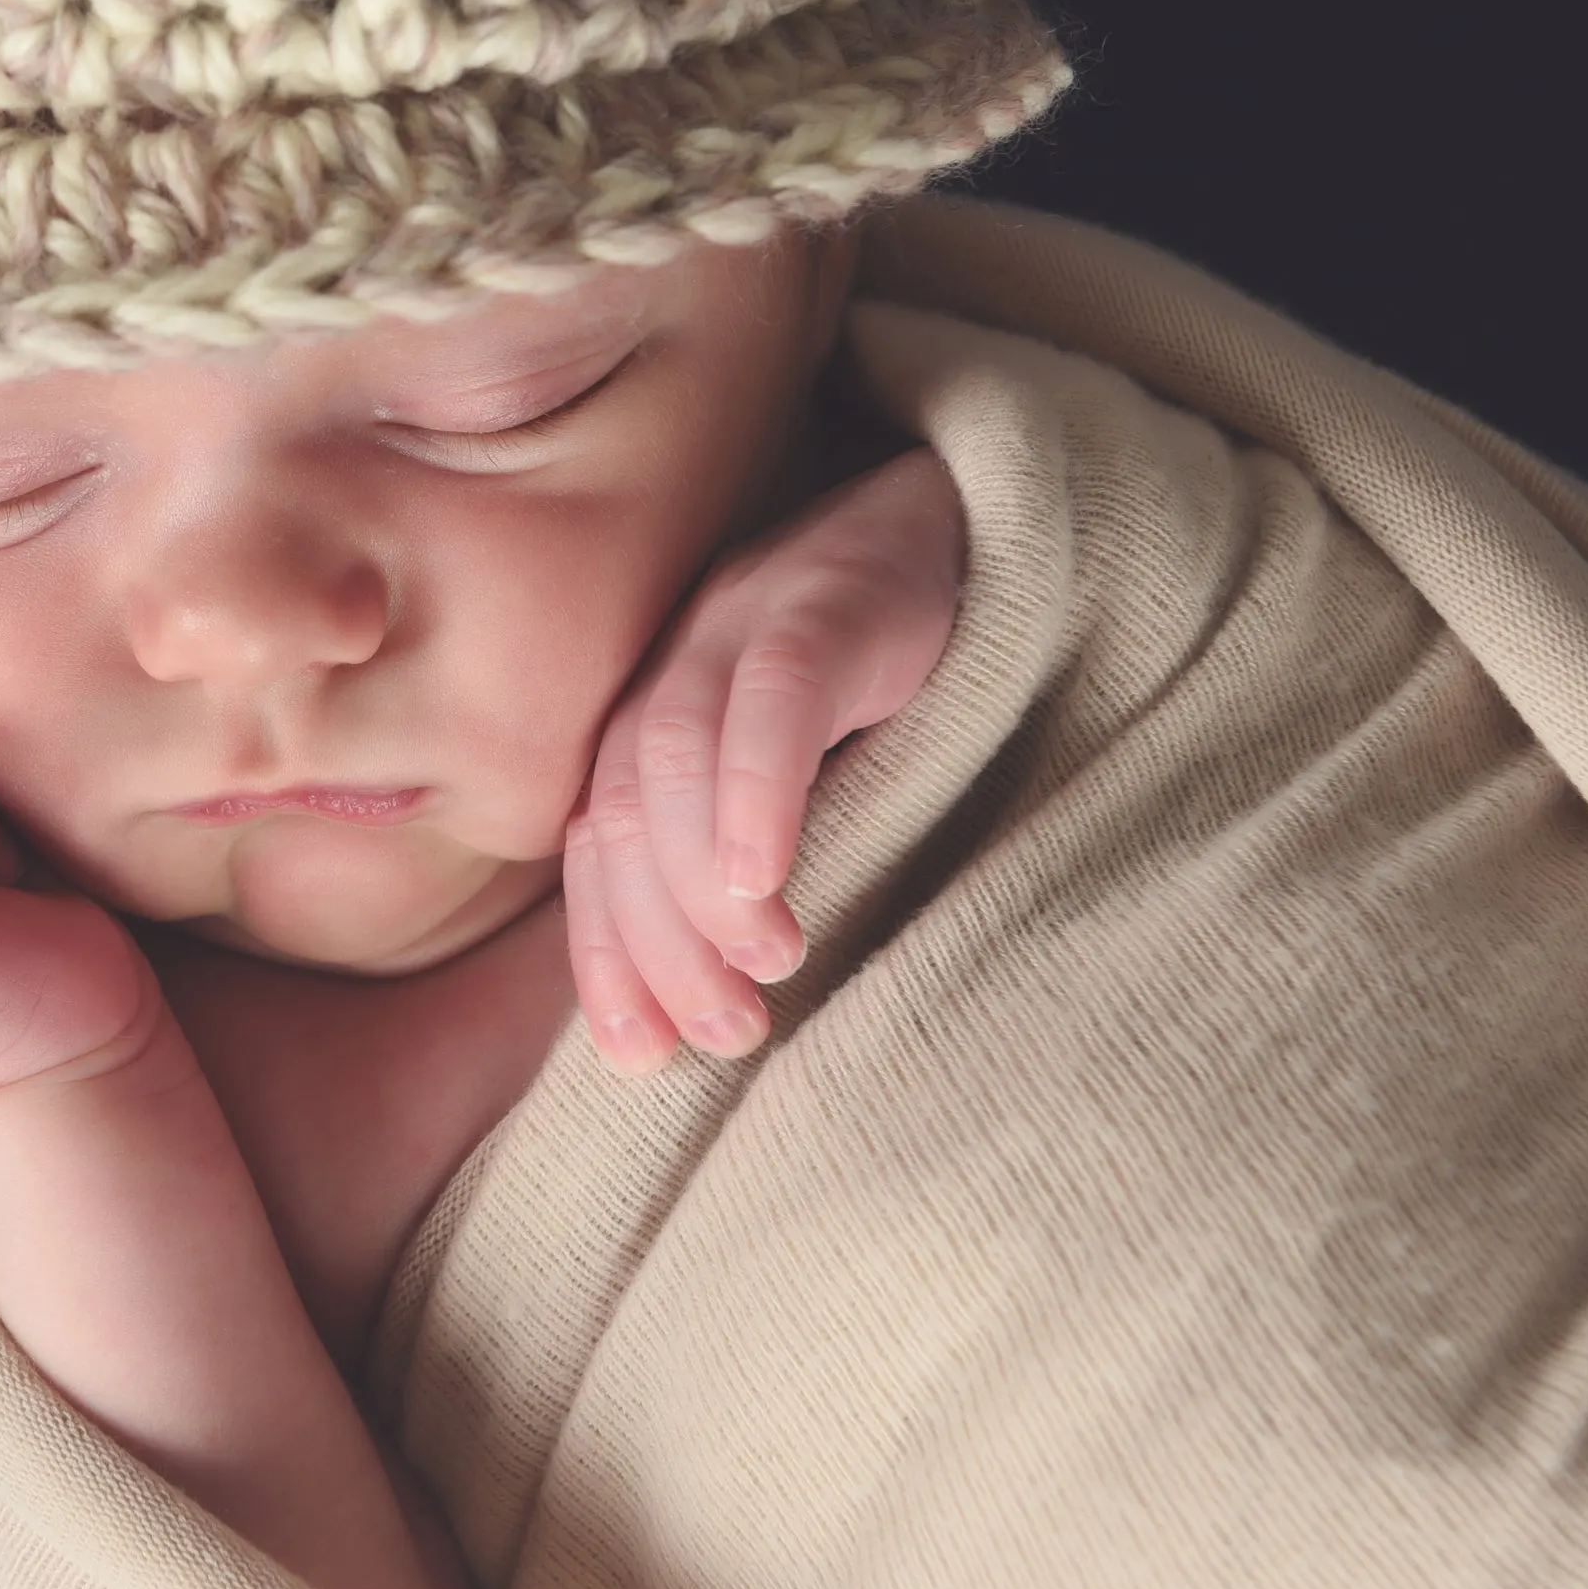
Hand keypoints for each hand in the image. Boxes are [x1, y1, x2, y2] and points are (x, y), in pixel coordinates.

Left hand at [564, 445, 965, 1073]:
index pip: (597, 852)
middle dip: (654, 944)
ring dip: (701, 885)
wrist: (990, 528)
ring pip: (671, 758)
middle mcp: (677, 669)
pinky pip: (769, 691)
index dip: (607, 958)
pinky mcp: (826, 595)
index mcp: (659, 724)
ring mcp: (741, 621)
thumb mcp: (823, 794)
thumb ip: (760, 877)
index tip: (638, 1059)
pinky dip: (753, 788)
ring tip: (766, 970)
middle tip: (720, 1034)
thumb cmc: (907, 696)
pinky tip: (766, 877)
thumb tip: (720, 1022)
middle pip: (618, 815)